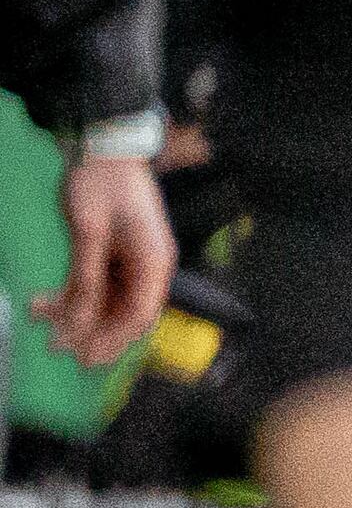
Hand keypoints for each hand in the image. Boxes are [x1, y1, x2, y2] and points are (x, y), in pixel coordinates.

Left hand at [41, 150, 166, 369]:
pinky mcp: (106, 254)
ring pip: (103, 302)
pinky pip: (88, 285)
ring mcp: (126, 262)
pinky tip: (41, 303)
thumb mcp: (90, 232)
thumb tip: (79, 321)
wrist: (101, 149)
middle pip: (122, 313)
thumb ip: (86, 277)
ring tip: (42, 323)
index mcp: (153, 263)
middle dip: (93, 334)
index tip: (88, 357)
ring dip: (74, 316)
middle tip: (62, 352)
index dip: (115, 339)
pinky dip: (67, 296)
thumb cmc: (102, 184)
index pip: (140, 314)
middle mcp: (144, 267)